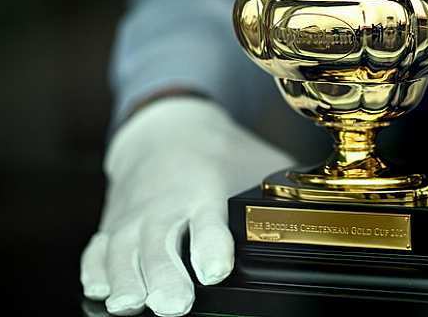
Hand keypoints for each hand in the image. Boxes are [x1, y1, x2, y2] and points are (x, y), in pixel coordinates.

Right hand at [79, 97, 292, 315]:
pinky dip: (95, 268)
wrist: (165, 128)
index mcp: (204, 187)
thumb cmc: (219, 151)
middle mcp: (165, 203)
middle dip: (164, 274)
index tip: (214, 269)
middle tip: (171, 304)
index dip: (210, 245)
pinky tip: (99, 289)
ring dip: (126, 278)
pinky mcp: (113, 223)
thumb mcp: (258, 162)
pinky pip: (98, 247)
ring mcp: (135, 214)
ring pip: (124, 249)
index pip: (208, 220)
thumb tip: (332, 208)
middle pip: (160, 242)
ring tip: (130, 305)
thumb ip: (285, 188)